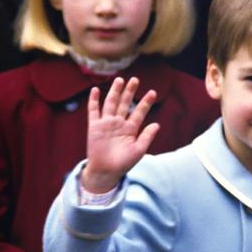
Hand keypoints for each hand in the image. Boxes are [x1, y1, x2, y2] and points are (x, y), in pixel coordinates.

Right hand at [81, 77, 159, 193]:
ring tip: (119, 80)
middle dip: (129, 92)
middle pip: (125, 103)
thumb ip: (146, 137)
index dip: (145, 102)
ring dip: (115, 92)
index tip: (152, 92)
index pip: (139, 112)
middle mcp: (119, 123)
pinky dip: (94, 100)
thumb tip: (157, 124)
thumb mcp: (138, 150)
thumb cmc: (123, 163)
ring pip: (111, 103)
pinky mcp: (94, 126)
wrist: (106, 172)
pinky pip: (93, 111)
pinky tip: (95, 90)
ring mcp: (106, 123)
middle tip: (135, 79)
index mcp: (130, 129)